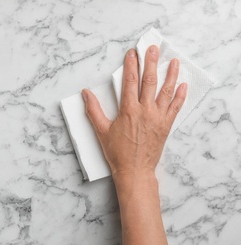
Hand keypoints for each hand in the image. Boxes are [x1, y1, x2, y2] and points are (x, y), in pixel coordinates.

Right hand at [82, 45, 186, 183]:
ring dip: (170, 75)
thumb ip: (93, 110)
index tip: (132, 53)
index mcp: (128, 110)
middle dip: (151, 62)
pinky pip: (175, 107)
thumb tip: (85, 93)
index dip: (131, 65)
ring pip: (166, 91)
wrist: (134, 170)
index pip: (129, 82)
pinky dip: (180, 96)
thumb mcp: (101, 130)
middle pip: (149, 81)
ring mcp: (158, 118)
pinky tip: (183, 85)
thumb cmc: (117, 152)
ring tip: (174, 61)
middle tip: (152, 49)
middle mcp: (145, 111)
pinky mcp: (166, 126)